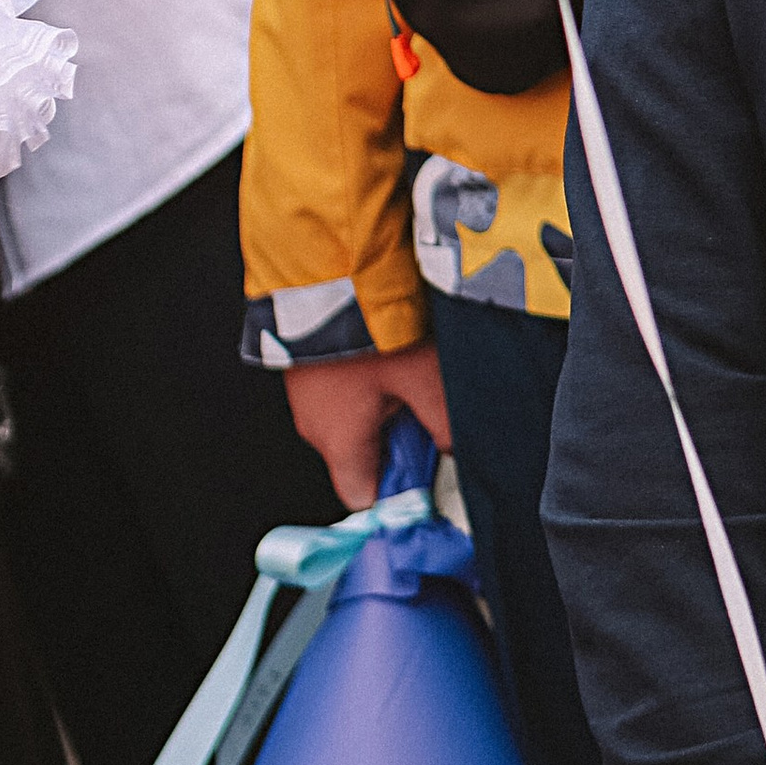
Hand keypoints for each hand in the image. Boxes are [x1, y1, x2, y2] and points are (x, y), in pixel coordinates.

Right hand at [282, 338, 450, 503]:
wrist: (320, 265)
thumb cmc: (365, 327)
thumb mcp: (422, 378)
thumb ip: (443, 423)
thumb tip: (459, 451)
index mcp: (339, 443)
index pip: (365, 499)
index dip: (399, 494)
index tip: (428, 478)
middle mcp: (315, 428)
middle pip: (363, 459)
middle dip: (401, 444)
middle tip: (430, 414)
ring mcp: (306, 397)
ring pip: (354, 423)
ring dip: (386, 409)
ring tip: (413, 375)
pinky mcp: (306, 369)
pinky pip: (341, 394)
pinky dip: (368, 386)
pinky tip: (390, 358)